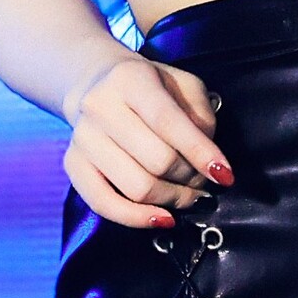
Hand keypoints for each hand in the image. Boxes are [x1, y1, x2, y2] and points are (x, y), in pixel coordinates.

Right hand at [62, 51, 234, 229]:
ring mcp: (82, 137)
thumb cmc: (149, 86)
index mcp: (130, 78)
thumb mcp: (181, 83)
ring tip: (188, 195)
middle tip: (204, 182)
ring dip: (172, 200)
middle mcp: (100, 105)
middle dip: (190, 178)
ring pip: (136, 187)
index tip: (225, 176)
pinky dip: (138, 219)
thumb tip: (208, 159)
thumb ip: (200, 113)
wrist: (96, 83)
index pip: (168, 121)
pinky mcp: (72, 164)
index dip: (201, 153)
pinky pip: (104, 204)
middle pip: (156, 160)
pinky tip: (164, 217)